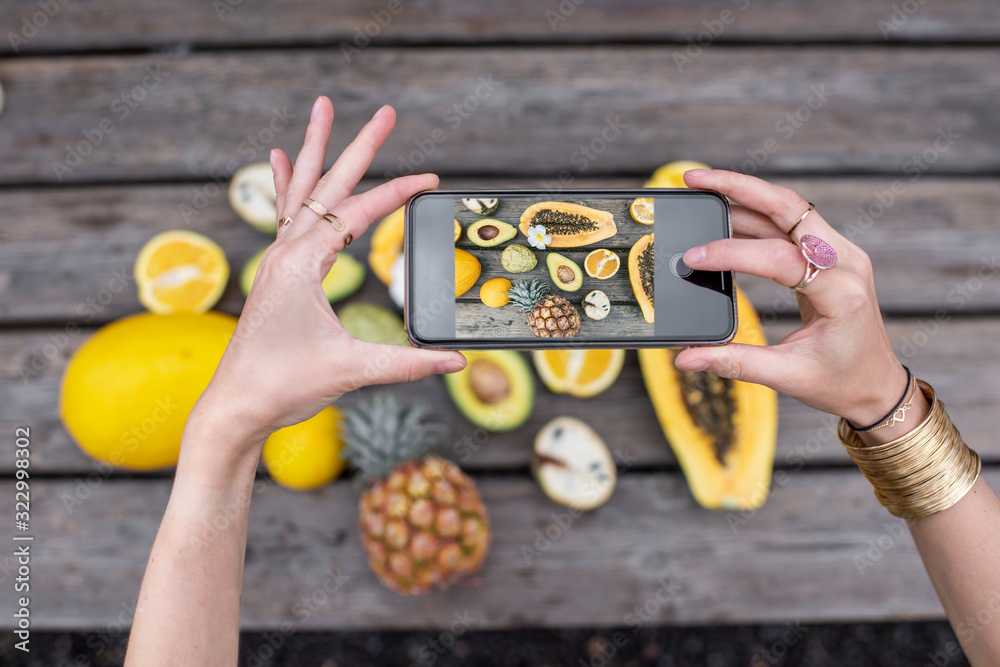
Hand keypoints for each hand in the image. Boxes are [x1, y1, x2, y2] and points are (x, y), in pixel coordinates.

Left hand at [191, 97, 465, 451]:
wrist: (236, 407)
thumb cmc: (283, 386)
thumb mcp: (352, 370)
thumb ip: (408, 363)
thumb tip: (457, 360)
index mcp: (302, 265)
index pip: (358, 214)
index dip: (398, 194)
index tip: (430, 180)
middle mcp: (285, 253)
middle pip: (328, 185)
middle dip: (358, 146)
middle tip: (385, 111)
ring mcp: (276, 261)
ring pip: (300, 191)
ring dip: (314, 149)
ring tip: (322, 110)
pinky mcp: (275, 274)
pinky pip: (283, 215)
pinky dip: (286, 183)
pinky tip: (278, 159)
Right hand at [674, 169, 906, 425]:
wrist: (877, 386)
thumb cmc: (841, 383)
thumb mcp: (787, 376)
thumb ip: (734, 362)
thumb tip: (686, 357)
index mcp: (841, 292)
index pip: (779, 258)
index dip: (731, 253)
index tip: (693, 258)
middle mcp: (847, 262)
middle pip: (789, 207)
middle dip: (739, 187)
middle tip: (696, 179)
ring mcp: (841, 253)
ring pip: (789, 208)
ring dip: (745, 195)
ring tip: (702, 191)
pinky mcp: (830, 255)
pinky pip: (791, 224)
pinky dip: (756, 214)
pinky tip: (726, 214)